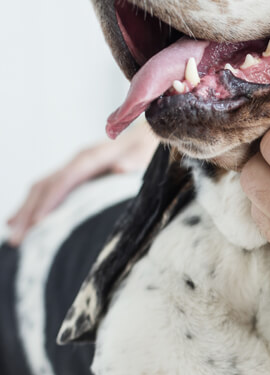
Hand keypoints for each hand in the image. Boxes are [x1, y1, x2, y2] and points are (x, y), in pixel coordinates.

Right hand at [6, 120, 157, 245]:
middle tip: (17, 240)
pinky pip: (48, 188)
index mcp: (94, 156)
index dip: (50, 201)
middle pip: (46, 186)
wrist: (150, 134)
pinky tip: (20, 221)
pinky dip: (33, 205)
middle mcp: (79, 160)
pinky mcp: (77, 172)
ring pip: (42, 187)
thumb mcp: (145, 153)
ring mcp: (75, 165)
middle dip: (29, 213)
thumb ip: (133, 161)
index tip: (37, 224)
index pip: (65, 180)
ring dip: (26, 211)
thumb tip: (120, 168)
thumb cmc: (149, 148)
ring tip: (14, 236)